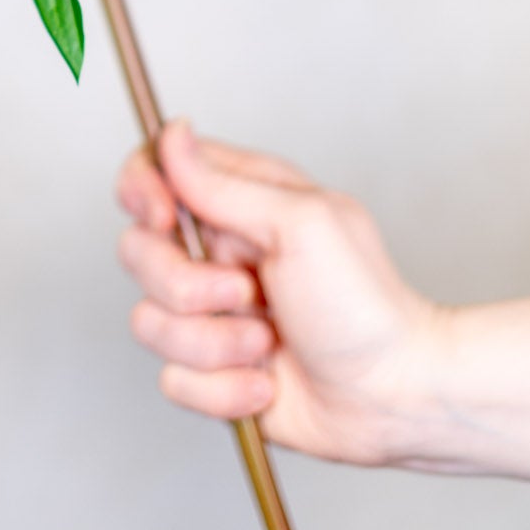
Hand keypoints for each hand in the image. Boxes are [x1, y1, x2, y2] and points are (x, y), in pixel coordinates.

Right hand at [117, 120, 443, 467]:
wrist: (392, 397)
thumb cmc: (364, 304)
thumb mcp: (299, 224)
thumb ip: (223, 184)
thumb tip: (173, 132)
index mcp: (240, 200)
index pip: (153, 170)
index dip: (143, 190)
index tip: (164, 218)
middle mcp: (217, 253)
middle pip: (137, 251)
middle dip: (187, 285)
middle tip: (246, 292)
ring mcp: (211, 313)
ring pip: (149, 322)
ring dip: (215, 343)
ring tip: (268, 344)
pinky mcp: (212, 369)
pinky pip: (173, 379)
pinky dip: (224, 389)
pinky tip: (268, 381)